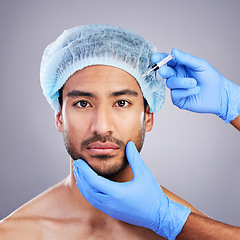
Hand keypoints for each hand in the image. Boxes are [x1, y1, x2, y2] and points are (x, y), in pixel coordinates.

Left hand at [73, 141, 189, 239]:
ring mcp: (110, 209)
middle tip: (76, 165)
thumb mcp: (144, 174)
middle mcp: (111, 203)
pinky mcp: (112, 212)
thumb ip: (134, 158)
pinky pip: (95, 202)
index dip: (84, 171)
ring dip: (83, 185)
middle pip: (88, 189)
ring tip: (79, 174)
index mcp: (117, 193)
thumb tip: (129, 144)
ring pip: (90, 197)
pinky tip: (89, 186)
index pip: (94, 181)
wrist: (159, 215)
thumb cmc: (152, 195)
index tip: (79, 162)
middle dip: (81, 176)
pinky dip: (89, 193)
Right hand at [151, 48, 239, 122]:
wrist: (220, 94)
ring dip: (182, 82)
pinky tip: (196, 90)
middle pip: (165, 73)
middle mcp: (176, 77)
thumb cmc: (210, 78)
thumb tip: (173, 51)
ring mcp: (176, 89)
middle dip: (164, 71)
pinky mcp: (178, 100)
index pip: (167, 62)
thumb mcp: (199, 65)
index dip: (160, 59)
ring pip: (170, 83)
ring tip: (194, 83)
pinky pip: (175, 94)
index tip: (155, 58)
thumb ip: (186, 59)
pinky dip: (186, 91)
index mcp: (180, 67)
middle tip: (164, 70)